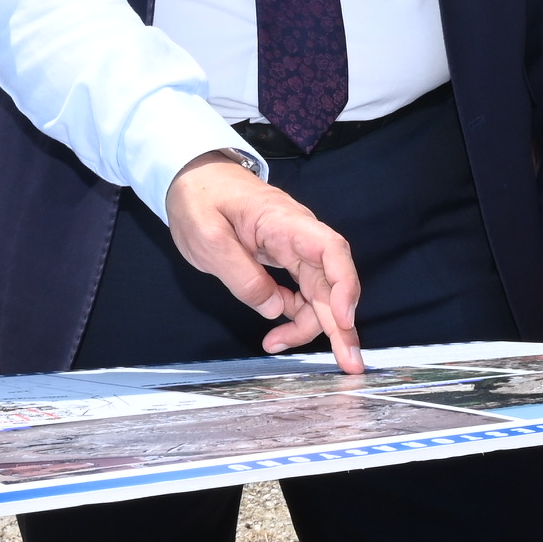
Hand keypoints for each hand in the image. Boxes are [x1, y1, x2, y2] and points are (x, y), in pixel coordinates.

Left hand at [164, 158, 364, 371]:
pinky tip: (278, 333)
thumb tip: (273, 309)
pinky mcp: (284, 260)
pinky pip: (301, 292)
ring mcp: (294, 249)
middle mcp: (299, 236)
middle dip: (342, 325)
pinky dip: (294, 316)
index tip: (343, 319)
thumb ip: (240, 275)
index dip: (345, 286)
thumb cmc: (199, 199)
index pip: (331, 250)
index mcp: (284, 222)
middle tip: (349, 364)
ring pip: (318, 293)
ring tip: (278, 346)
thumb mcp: (208, 237)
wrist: (192, 177)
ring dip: (311, 325)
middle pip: (332, 281)